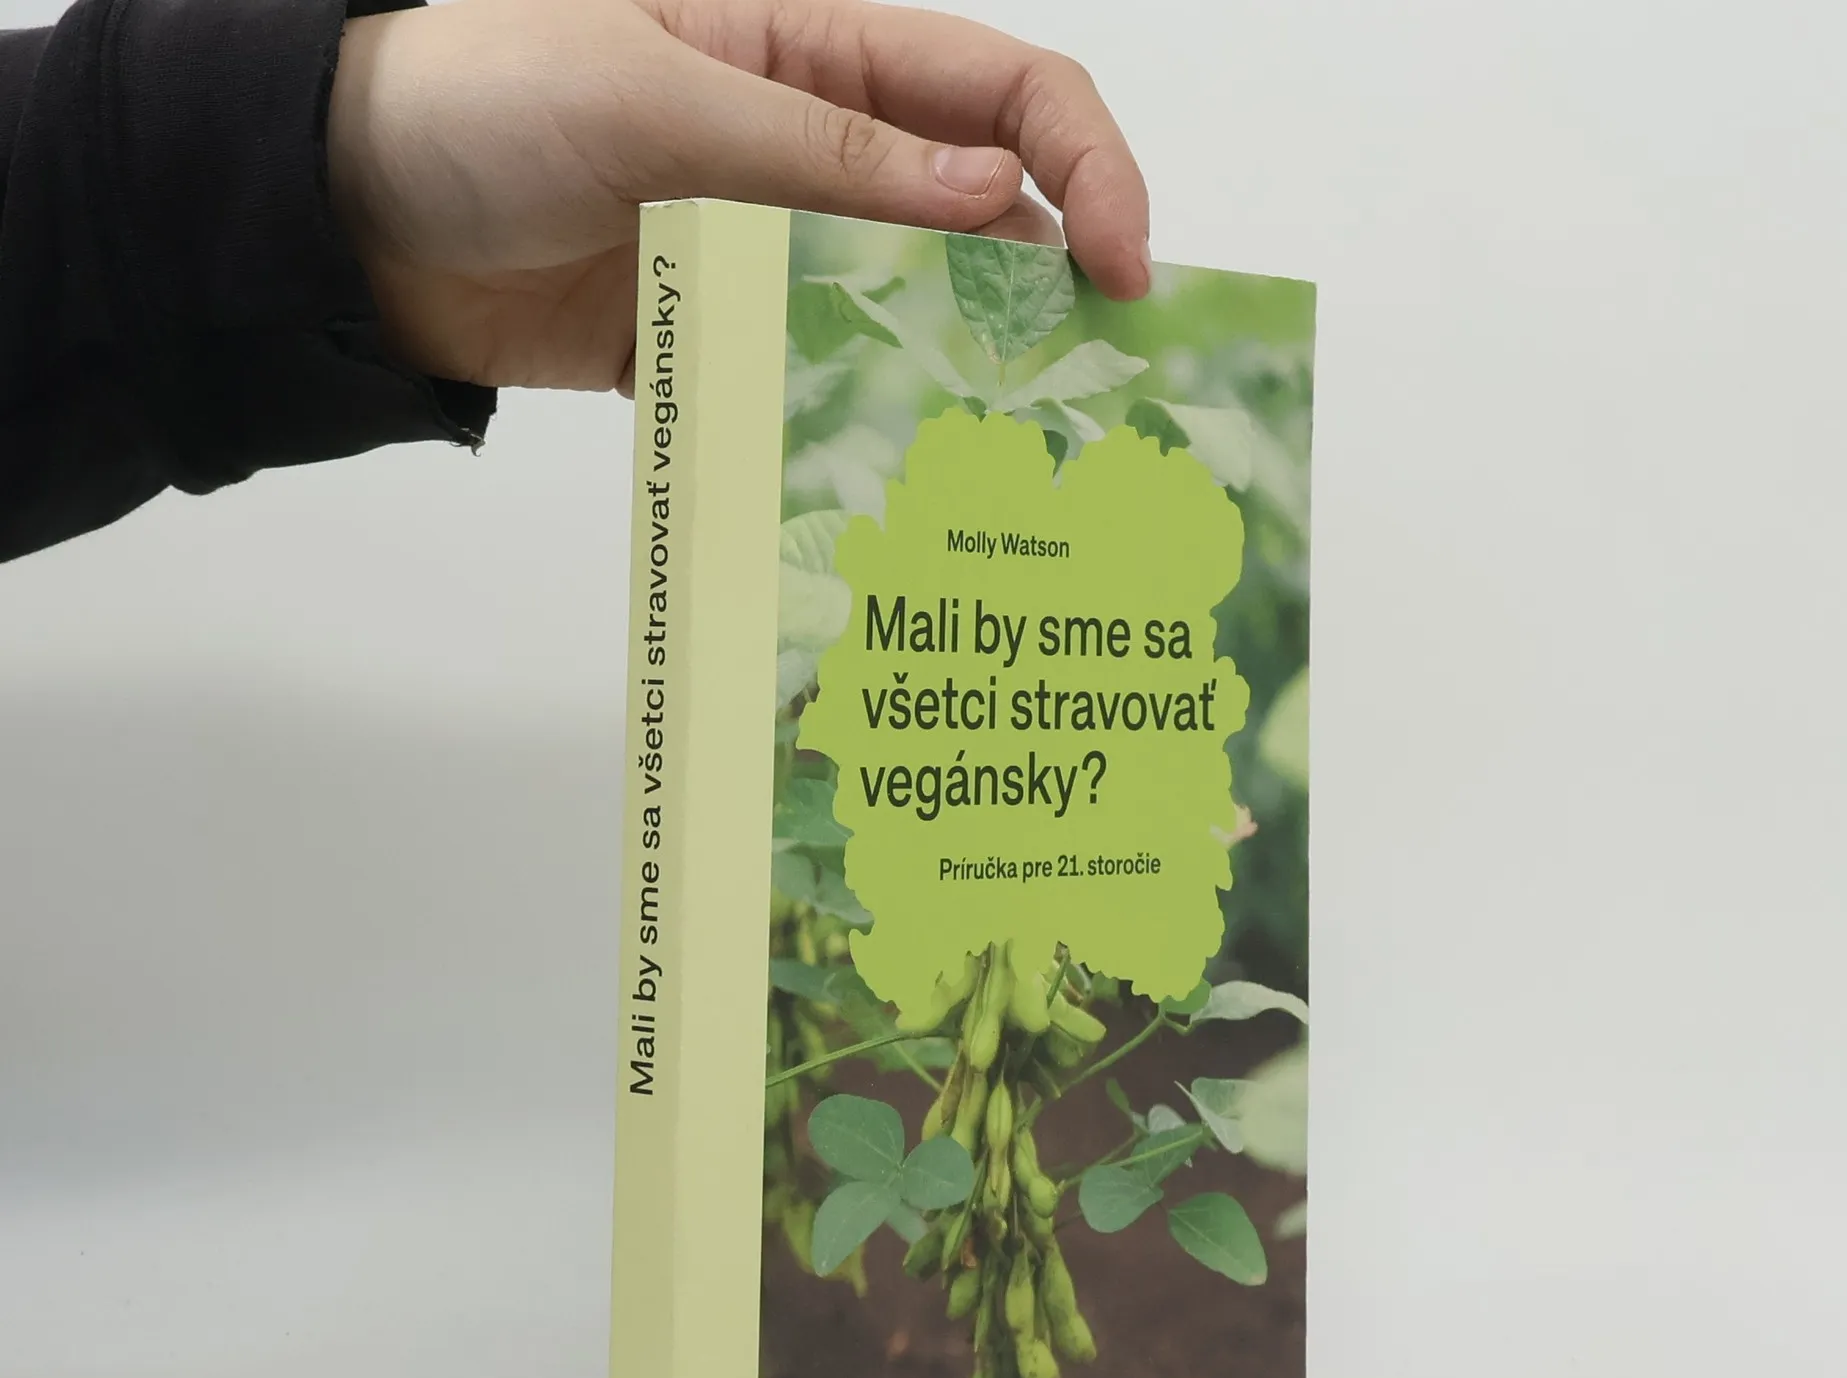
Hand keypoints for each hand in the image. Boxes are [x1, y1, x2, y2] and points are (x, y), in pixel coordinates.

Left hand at [326, 0, 1150, 393]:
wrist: (352, 212)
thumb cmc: (480, 100)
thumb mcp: (656, 102)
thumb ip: (823, 156)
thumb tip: (984, 197)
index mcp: (818, 52)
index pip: (1005, 90)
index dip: (1088, 166)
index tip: (1125, 269)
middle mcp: (817, 155)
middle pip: (978, 221)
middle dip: (1045, 299)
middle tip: (1086, 398)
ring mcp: (771, 257)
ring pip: (906, 320)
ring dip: (952, 383)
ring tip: (997, 463)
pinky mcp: (723, 343)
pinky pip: (813, 389)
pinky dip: (848, 435)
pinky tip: (878, 487)